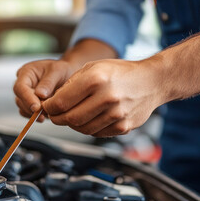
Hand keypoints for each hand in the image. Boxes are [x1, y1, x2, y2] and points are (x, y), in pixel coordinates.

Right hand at [13, 60, 75, 121]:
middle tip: (45, 112)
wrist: (69, 74)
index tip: (37, 107)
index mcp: (26, 72)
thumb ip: (48, 82)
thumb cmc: (62, 69)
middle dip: (31, 108)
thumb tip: (39, 95)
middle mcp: (23, 83)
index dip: (27, 98)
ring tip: (49, 112)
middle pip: (20, 99)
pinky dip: (36, 116)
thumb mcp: (58, 71)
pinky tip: (47, 115)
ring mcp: (26, 94)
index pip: (20, 87)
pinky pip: (28, 113)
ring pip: (23, 108)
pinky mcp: (31, 104)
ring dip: (34, 113)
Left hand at [42, 59, 163, 136]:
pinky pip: (97, 133)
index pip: (61, 102)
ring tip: (71, 115)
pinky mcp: (123, 127)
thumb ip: (72, 84)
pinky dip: (88, 128)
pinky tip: (89, 118)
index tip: (47, 107)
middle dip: (57, 119)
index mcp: (96, 80)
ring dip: (72, 125)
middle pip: (70, 119)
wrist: (152, 81)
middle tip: (54, 115)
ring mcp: (116, 115)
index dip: (49, 108)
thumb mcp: (93, 67)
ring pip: (82, 129)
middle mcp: (107, 98)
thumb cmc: (121, 72)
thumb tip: (53, 101)